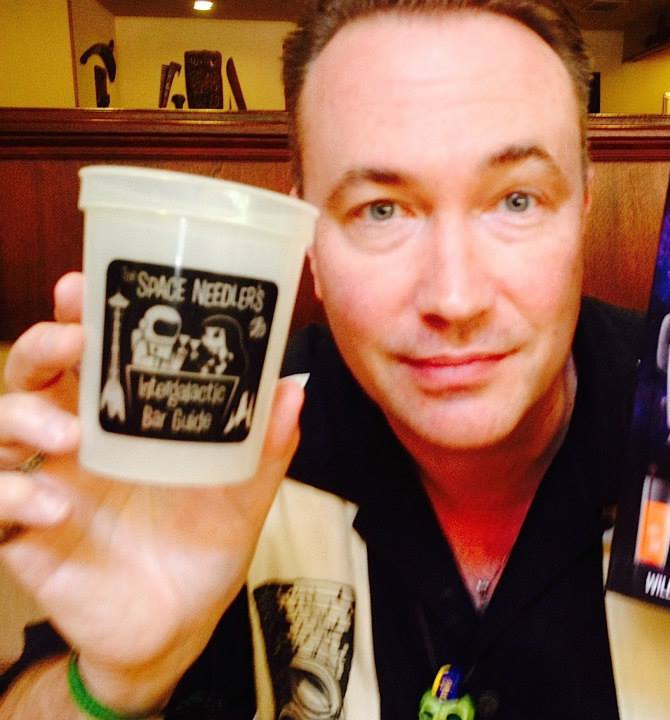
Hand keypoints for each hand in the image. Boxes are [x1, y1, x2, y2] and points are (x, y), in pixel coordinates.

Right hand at [0, 272, 302, 712]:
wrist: (178, 626)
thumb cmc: (203, 547)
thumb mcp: (243, 495)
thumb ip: (266, 448)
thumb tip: (293, 387)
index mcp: (125, 421)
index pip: (91, 354)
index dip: (79, 316)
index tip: (84, 285)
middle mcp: (78, 442)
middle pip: (34, 374)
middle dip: (44, 345)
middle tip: (74, 340)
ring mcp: (47, 483)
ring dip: (23, 417)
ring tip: (69, 435)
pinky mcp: (25, 535)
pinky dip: (13, 496)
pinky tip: (55, 506)